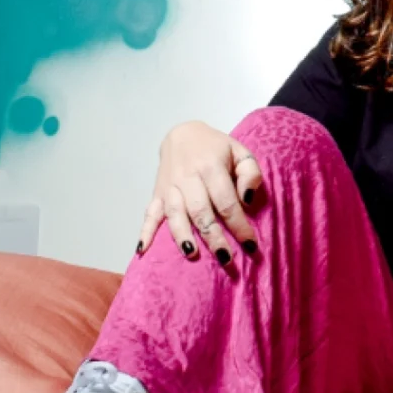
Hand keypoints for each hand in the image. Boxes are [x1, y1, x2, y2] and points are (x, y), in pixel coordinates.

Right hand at [137, 121, 262, 264]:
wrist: (183, 134)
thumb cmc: (216, 148)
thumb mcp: (240, 152)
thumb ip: (250, 173)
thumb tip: (247, 199)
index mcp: (210, 167)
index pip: (226, 201)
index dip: (238, 224)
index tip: (250, 245)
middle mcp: (188, 177)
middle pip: (200, 211)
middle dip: (213, 237)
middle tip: (227, 259)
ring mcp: (170, 186)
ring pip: (175, 214)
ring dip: (183, 236)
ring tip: (192, 255)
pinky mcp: (157, 193)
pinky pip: (149, 213)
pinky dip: (145, 231)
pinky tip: (142, 249)